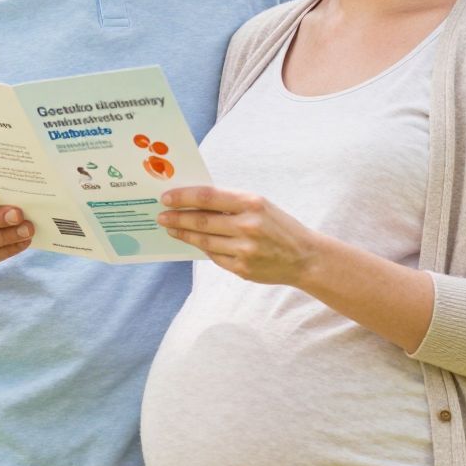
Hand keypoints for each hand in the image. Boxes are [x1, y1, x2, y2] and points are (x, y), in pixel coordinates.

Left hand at [158, 186, 320, 285]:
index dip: (184, 197)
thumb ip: (231, 203)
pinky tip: (194, 242)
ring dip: (184, 234)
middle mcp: (248, 226)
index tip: (166, 197)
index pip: (208, 197)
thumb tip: (194, 202)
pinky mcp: (242, 269)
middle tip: (161, 216)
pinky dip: (203, 248)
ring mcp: (245, 250)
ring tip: (171, 229)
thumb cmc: (279, 226)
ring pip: (204, 241)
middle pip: (201, 221)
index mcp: (252, 203)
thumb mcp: (260, 205)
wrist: (305, 257)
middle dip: (177, 218)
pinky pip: (214, 256)